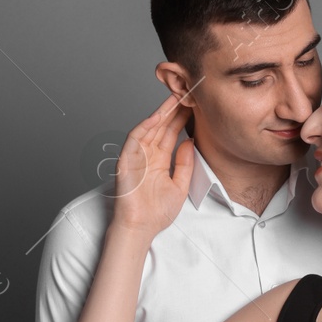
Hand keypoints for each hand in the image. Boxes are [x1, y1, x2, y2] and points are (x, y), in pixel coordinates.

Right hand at [110, 93, 195, 237]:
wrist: (141, 228)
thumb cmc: (157, 213)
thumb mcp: (180, 186)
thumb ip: (185, 164)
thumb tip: (190, 142)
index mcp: (159, 161)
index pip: (171, 134)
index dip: (182, 119)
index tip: (195, 106)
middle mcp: (148, 155)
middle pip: (161, 127)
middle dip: (174, 110)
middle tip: (188, 93)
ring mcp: (136, 156)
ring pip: (149, 127)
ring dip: (162, 112)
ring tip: (176, 97)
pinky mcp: (126, 159)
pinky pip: (135, 138)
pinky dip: (145, 125)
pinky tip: (157, 115)